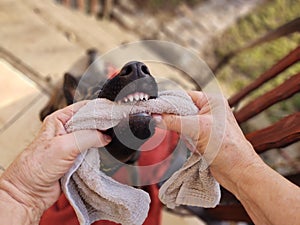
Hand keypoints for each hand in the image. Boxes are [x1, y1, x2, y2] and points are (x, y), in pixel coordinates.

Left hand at [0, 101, 110, 223]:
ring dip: (100, 139)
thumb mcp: (64, 146)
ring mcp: (71, 144)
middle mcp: (65, 130)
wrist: (30, 193)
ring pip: (92, 137)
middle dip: (102, 125)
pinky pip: (91, 151)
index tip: (113, 113)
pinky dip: (98, 152)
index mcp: (59, 120)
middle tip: (115, 127)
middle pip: (90, 122)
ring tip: (111, 139)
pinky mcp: (75, 158)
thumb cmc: (35, 167)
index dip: (99, 109)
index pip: (84, 107)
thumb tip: (106, 136)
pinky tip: (104, 151)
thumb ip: (88, 137)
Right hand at [154, 91, 260, 189]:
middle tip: (161, 122)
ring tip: (186, 138)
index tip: (154, 108)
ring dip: (180, 130)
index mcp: (212, 101)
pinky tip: (191, 145)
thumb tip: (156, 117)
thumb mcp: (198, 129)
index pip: (183, 95)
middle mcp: (209, 110)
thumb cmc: (228, 148)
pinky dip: (184, 139)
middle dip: (173, 117)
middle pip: (182, 108)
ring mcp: (206, 124)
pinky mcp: (203, 137)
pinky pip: (187, 133)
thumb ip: (174, 121)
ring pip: (183, 122)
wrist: (238, 171)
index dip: (169, 102)